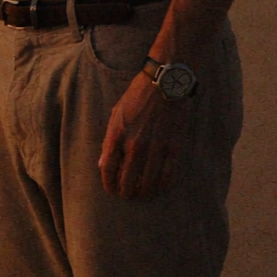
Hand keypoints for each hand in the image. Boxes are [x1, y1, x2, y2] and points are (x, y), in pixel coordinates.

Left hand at [98, 69, 191, 198]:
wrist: (166, 81)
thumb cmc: (138, 95)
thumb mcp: (117, 113)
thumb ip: (109, 140)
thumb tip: (103, 164)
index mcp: (118, 133)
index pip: (108, 169)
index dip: (109, 184)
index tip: (112, 191)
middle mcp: (135, 143)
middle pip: (128, 180)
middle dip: (126, 192)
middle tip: (128, 195)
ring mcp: (156, 146)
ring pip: (148, 182)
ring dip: (144, 192)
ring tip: (143, 193)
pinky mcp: (174, 146)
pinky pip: (168, 174)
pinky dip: (162, 184)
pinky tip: (159, 185)